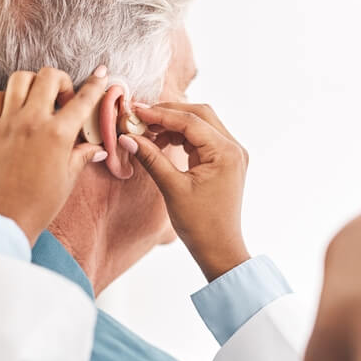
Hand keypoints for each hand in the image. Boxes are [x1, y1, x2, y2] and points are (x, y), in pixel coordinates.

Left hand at [0, 67, 107, 245]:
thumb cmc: (40, 203)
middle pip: (48, 76)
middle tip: (62, 99)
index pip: (83, 99)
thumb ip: (81, 155)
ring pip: (19, 79)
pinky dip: (5, 98)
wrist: (4, 219)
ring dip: (33, 84)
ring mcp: (7, 123)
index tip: (101, 73)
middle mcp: (32, 121)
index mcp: (58, 134)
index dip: (96, 84)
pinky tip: (12, 112)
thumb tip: (96, 147)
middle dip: (60, 81)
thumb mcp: (68, 179)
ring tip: (36, 101)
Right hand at [121, 103, 250, 280]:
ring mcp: (232, 154)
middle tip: (140, 117)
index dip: (160, 114)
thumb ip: (151, 158)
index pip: (190, 121)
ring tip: (148, 131)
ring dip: (175, 124)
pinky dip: (182, 136)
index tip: (136, 111)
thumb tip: (127, 137)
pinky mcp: (225, 161)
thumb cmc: (200, 224)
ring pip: (201, 124)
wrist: (219, 248)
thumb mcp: (172, 188)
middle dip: (169, 113)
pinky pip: (203, 138)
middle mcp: (233, 148)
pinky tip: (162, 142)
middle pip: (199, 115)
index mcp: (225, 152)